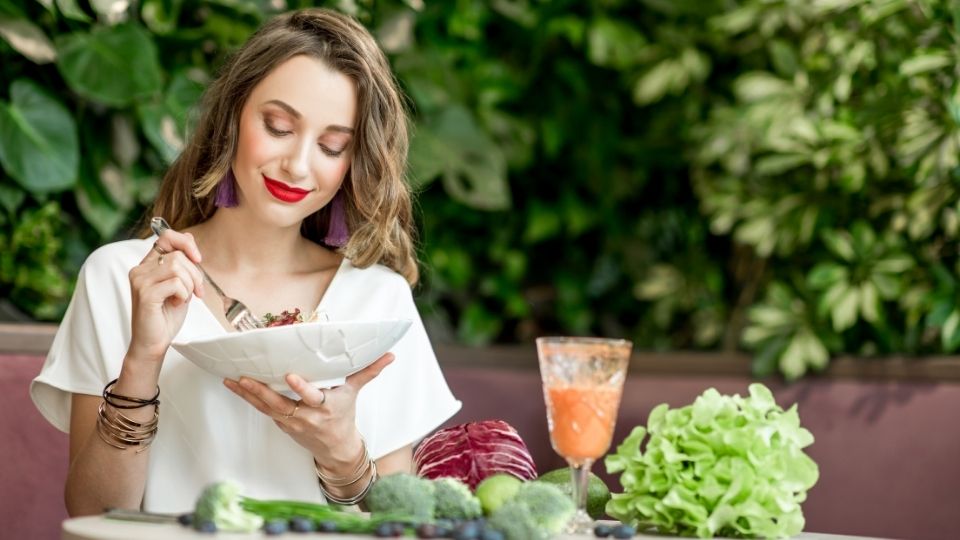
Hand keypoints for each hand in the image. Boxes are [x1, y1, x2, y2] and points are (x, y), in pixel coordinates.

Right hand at [127, 230, 204, 362]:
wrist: (153, 342)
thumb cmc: (166, 315)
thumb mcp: (179, 284)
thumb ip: (182, 264)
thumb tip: (190, 238)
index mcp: (147, 265)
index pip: (166, 237)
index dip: (186, 243)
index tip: (198, 259)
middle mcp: (140, 269)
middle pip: (178, 255)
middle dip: (195, 274)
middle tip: (197, 292)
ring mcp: (140, 281)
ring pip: (178, 267)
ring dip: (190, 285)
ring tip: (184, 299)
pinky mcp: (145, 293)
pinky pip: (176, 283)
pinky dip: (184, 295)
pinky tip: (177, 304)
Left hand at [223, 353, 395, 461]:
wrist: (336, 449)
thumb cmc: (344, 415)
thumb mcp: (356, 392)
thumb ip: (369, 371)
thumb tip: (389, 355)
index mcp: (326, 407)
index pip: (313, 397)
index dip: (301, 389)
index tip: (291, 377)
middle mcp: (307, 416)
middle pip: (282, 404)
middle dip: (262, 391)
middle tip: (246, 378)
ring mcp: (292, 422)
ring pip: (267, 407)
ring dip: (248, 394)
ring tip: (233, 379)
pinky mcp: (282, 423)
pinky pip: (263, 410)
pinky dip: (249, 398)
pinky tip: (236, 385)